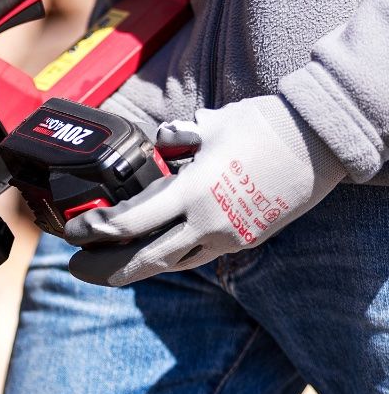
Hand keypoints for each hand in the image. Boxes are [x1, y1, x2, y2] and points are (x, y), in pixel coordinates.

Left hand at [64, 95, 345, 285]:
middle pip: (145, 260)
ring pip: (170, 264)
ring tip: (105, 269)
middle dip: (105, 269)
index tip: (74, 231)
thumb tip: (157, 144)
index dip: (96, 231)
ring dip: (134, 270)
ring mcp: (226, 237)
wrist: (319, 145)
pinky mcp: (240, 241)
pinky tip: (149, 255)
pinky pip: (194, 257)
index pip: (132, 222)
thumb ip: (174, 136)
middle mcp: (207, 222)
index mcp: (194, 191)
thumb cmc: (263, 127)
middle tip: (76, 268)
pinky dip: (166, 259)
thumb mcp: (211, 123)